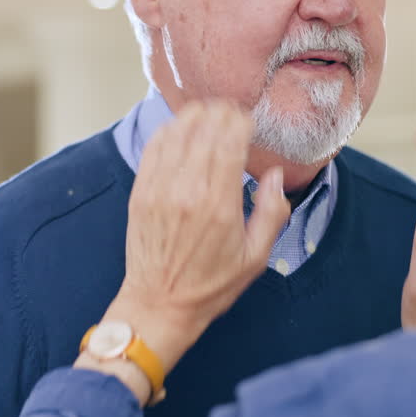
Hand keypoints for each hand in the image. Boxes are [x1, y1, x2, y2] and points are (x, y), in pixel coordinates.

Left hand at [106, 100, 290, 372]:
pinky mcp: (140, 192)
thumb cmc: (210, 285)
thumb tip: (275, 175)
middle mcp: (187, 190)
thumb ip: (272, 213)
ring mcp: (159, 188)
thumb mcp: (256, 257)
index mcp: (220, 204)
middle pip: (204, 129)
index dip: (241, 122)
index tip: (249, 119)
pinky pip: (154, 148)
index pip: (230, 141)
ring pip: (177, 132)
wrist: (158, 304)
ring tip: (208, 112)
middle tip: (231, 112)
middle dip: (220, 114)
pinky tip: (180, 128)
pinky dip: (169, 131)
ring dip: (195, 116)